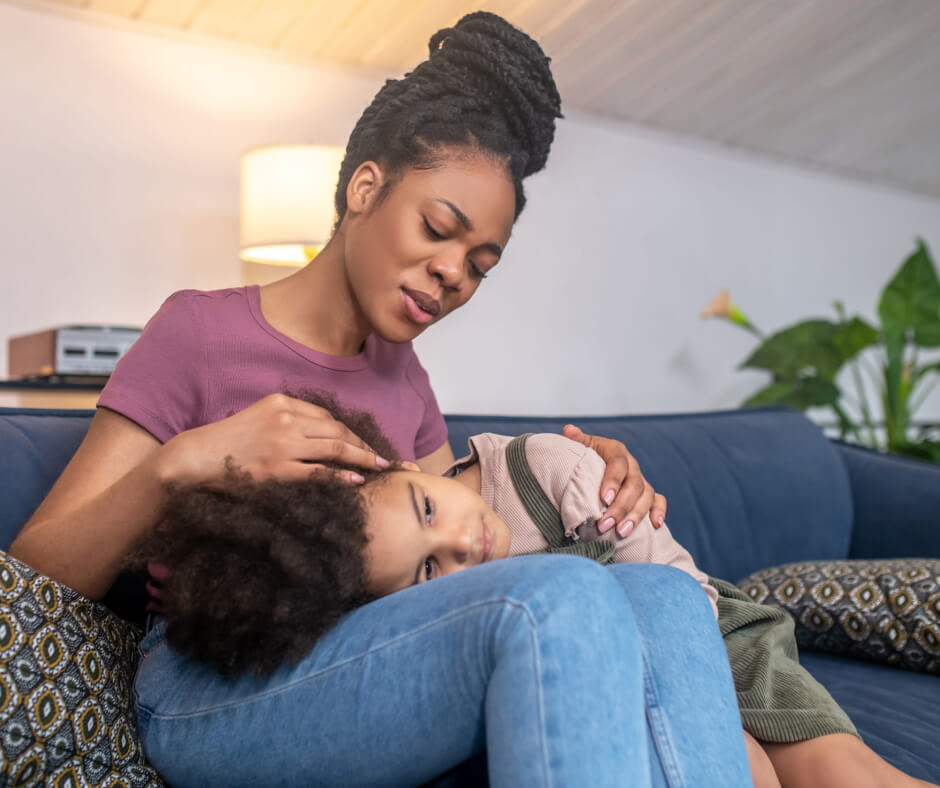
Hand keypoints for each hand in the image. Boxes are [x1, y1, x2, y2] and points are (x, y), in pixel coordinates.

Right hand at [162, 393, 389, 485]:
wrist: (195, 457)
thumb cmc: (227, 441)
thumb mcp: (258, 417)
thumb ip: (287, 420)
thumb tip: (322, 434)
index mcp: (281, 403)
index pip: (327, 417)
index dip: (351, 432)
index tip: (365, 444)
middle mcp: (285, 419)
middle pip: (337, 431)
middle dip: (363, 445)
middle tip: (382, 459)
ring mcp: (282, 445)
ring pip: (334, 448)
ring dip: (362, 458)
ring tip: (378, 468)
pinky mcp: (277, 470)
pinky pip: (318, 472)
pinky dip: (340, 475)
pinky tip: (355, 480)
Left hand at [562, 425, 666, 536]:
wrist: (593, 466)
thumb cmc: (584, 458)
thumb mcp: (580, 448)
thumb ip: (576, 441)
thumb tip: (569, 430)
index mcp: (615, 450)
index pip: (618, 463)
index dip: (613, 480)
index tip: (604, 498)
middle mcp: (631, 465)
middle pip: (633, 484)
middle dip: (620, 507)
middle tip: (604, 524)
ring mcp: (640, 479)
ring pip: (646, 496)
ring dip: (635, 515)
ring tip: (621, 532)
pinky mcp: (647, 493)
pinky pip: (658, 500)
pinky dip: (659, 511)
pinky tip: (655, 525)